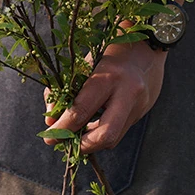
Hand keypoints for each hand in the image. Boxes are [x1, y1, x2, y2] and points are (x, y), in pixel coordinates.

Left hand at [44, 40, 166, 154]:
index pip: (82, 110)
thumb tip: (51, 121)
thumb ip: (67, 92)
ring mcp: (138, 106)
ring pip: (113, 138)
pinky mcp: (141, 113)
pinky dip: (101, 133)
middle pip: (105, 135)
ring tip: (76, 135)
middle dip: (82, 145)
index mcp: (109, 76)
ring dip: (91, 142)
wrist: (145, 48)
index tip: (49, 136)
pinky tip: (91, 127)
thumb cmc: (109, 53)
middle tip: (65, 144)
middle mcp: (128, 93)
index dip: (63, 127)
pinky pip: (118, 132)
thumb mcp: (86, 65)